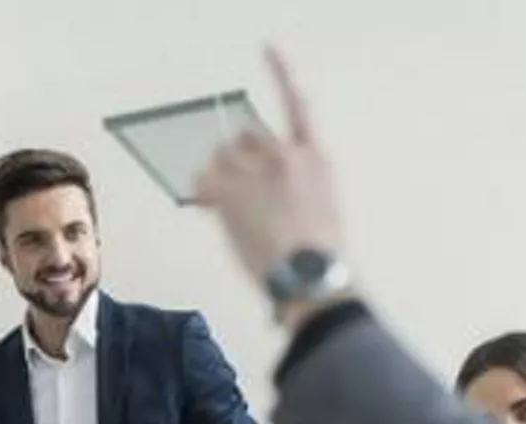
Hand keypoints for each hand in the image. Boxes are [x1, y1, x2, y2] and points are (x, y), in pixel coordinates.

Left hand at [193, 46, 343, 291]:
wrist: (312, 274)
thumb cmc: (319, 256)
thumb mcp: (322, 211)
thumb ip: (295, 188)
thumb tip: (261, 194)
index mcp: (315, 158)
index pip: (298, 105)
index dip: (281, 73)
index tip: (268, 48)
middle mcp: (286, 155)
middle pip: (244, 137)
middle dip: (234, 159)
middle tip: (235, 190)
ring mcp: (258, 171)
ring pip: (220, 157)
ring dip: (217, 177)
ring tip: (230, 206)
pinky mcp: (232, 191)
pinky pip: (204, 180)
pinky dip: (203, 192)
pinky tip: (212, 207)